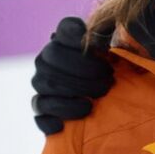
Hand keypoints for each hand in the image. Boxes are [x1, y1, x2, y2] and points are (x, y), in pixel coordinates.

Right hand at [30, 16, 114, 134]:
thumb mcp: (115, 50)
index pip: (66, 29)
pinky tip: (64, 124)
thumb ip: (111, 38)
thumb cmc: (110, 67)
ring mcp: (41, 82)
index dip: (80, 36)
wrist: (103, 97)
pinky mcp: (41, 107)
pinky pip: (39, 112)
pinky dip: (51, 118)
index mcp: (65, 38)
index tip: (102, 48)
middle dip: (82, 70)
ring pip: (47, 84)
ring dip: (72, 94)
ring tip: (93, 103)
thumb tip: (112, 35)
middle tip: (108, 80)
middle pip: (53, 57)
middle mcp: (47, 57)